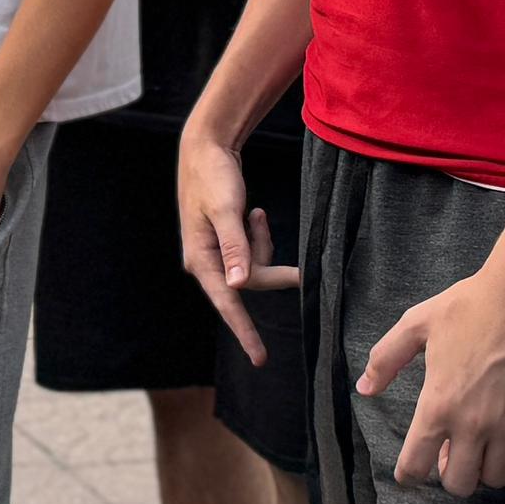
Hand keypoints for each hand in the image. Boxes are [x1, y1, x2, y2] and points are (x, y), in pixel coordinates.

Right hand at [176, 122, 294, 362]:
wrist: (205, 145)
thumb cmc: (212, 176)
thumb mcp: (226, 210)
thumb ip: (235, 248)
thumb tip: (239, 285)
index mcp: (200, 258)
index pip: (228, 303)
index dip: (245, 331)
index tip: (261, 357)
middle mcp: (206, 259)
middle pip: (248, 281)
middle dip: (273, 272)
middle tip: (303, 273)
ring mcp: (215, 249)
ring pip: (251, 264)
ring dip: (261, 243)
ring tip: (254, 211)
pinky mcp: (225, 238)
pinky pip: (249, 249)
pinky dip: (256, 233)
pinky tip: (252, 210)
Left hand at [357, 250, 504, 492]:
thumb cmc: (470, 304)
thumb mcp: (417, 323)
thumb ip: (386, 359)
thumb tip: (365, 389)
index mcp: (438, 403)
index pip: (414, 465)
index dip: (409, 473)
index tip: (412, 470)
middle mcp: (473, 423)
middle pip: (458, 484)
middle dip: (450, 474)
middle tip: (453, 452)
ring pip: (496, 480)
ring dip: (487, 469)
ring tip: (485, 447)